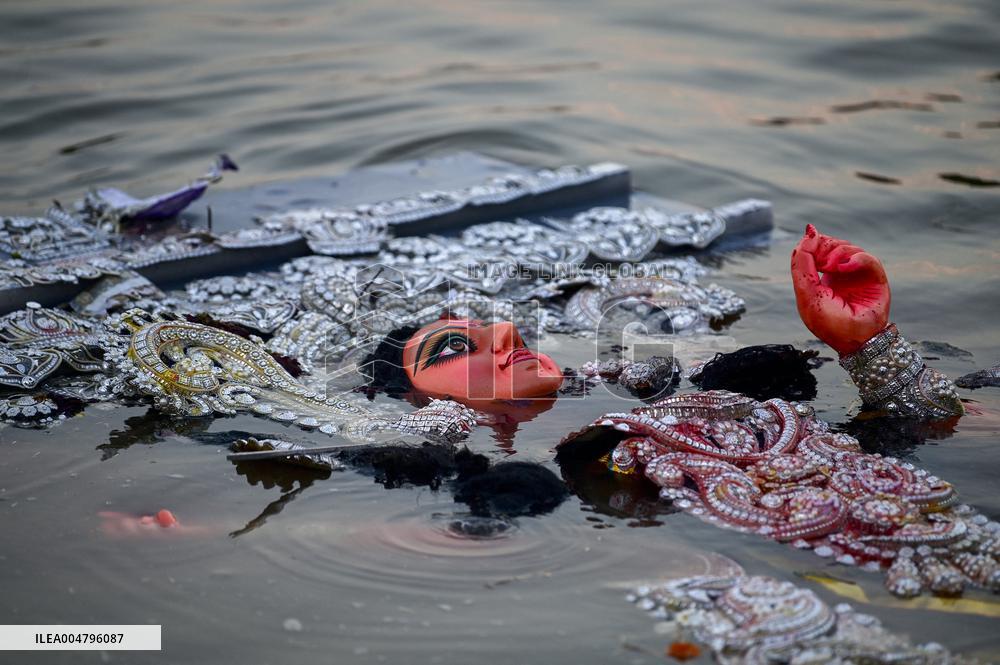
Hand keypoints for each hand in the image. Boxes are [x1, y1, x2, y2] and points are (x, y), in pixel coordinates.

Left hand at [791, 224, 890, 354]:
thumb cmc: (829, 323)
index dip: (813, 243)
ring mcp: (859, 276)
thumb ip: (802, 265)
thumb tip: (807, 233)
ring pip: (850, 249)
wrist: (855, 341)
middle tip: (820, 256)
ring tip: (831, 266)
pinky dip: (856, 258)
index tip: (809, 238)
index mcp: (822, 280)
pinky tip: (844, 267)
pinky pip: (868, 258)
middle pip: (834, 245)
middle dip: (825, 245)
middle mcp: (841, 276)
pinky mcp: (875, 278)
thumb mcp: (807, 294)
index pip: (817, 251)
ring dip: (838, 252)